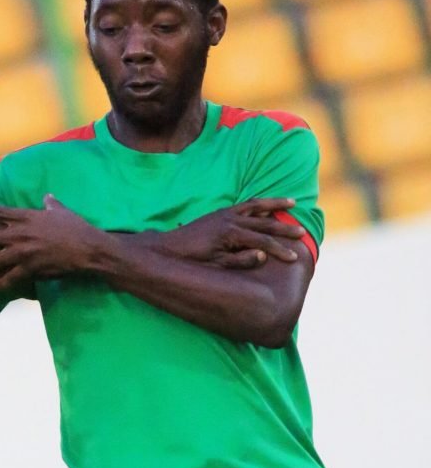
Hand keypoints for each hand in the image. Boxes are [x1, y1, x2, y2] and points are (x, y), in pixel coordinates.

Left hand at [0, 195, 111, 290]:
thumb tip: (47, 197)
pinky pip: (13, 277)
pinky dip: (2, 283)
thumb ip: (51, 204)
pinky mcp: (33, 267)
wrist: (90, 248)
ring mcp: (26, 251)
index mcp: (26, 217)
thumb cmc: (77, 228)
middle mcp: (21, 233)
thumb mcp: (62, 212)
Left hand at [156, 199, 307, 268]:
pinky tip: (266, 204)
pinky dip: (257, 203)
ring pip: (255, 206)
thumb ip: (241, 260)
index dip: (279, 249)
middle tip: (302, 233)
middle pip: (263, 222)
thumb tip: (263, 255)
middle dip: (284, 227)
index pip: (262, 241)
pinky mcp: (218, 214)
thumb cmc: (190, 260)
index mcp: (230, 234)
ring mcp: (224, 214)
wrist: (166, 248)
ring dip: (274, 204)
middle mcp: (229, 219)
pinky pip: (243, 205)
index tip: (294, 257)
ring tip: (292, 203)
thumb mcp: (216, 265)